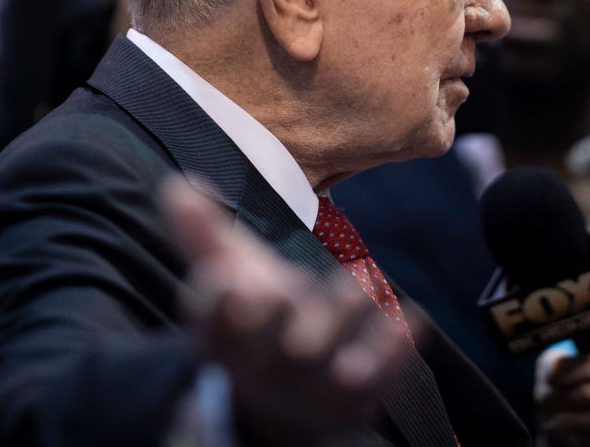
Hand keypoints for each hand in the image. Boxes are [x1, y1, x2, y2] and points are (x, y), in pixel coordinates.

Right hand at [162, 182, 407, 446]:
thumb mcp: (222, 276)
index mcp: (222, 339)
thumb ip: (201, 234)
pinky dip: (393, 353)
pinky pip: (376, 382)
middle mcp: (262, 372)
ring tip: (363, 284)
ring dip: (341, 325)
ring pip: (325, 370)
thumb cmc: (248, 324)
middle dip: (275, 323)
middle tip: (281, 289)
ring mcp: (308, 392)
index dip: (218, 306)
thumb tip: (177, 185)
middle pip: (268, 352)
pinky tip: (412, 318)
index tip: (229, 280)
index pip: (214, 325)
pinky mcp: (351, 403)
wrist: (275, 404)